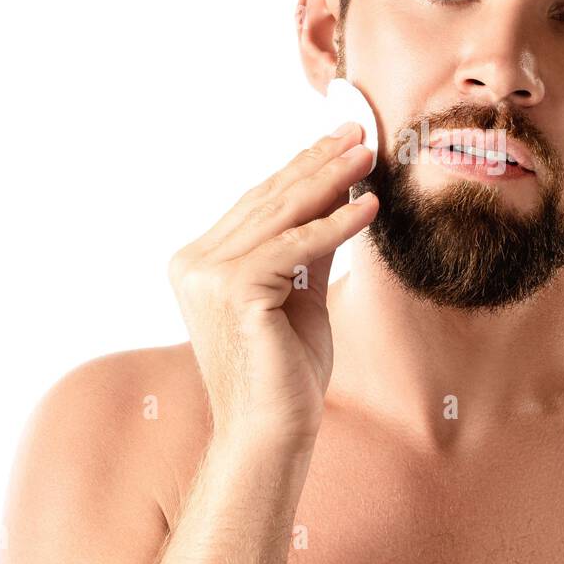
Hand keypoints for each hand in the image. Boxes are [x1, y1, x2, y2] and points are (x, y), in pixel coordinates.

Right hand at [167, 122, 378, 446]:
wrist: (272, 431)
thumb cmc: (287, 370)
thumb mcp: (302, 291)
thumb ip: (311, 245)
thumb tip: (340, 193)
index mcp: (199, 262)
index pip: (258, 203)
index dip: (301, 168)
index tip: (339, 140)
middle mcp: (194, 263)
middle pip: (269, 201)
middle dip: (318, 163)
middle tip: (359, 132)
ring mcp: (207, 276)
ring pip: (282, 216)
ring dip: (332, 181)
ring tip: (370, 156)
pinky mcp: (234, 292)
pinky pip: (297, 247)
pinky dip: (337, 225)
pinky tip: (370, 207)